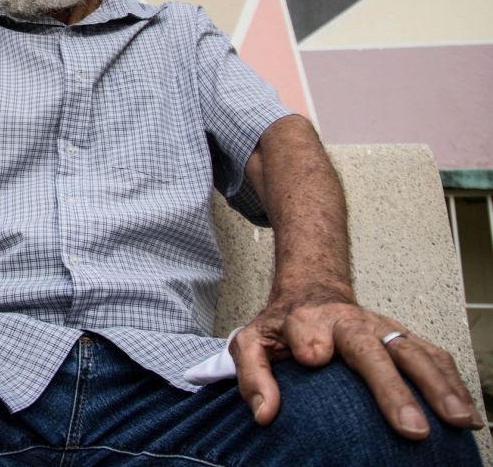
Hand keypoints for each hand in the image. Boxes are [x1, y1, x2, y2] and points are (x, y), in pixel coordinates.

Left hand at [230, 285, 483, 438]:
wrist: (312, 292)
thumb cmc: (283, 327)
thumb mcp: (251, 342)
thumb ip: (252, 373)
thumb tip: (264, 414)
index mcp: (305, 321)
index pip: (306, 328)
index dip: (310, 340)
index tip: (315, 358)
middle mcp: (347, 322)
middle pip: (369, 349)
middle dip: (390, 386)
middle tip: (409, 426)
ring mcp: (380, 328)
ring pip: (411, 352)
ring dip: (436, 386)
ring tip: (455, 420)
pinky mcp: (402, 336)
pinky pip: (433, 356)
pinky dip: (453, 382)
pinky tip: (467, 414)